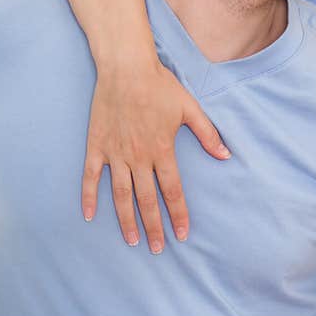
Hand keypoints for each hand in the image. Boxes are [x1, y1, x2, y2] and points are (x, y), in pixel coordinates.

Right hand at [82, 59, 229, 252]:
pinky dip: (89, 197)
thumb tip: (225, 155)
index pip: (172, 191)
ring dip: (126, 220)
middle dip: (153, 227)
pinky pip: (91, 176)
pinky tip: (89, 215)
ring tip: (131, 240)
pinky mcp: (97, 145)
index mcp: (162, 150)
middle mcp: (139, 157)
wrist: (126, 67)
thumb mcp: (190, 108)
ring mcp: (116, 153)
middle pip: (147, 200)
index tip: (182, 234)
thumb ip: (207, 134)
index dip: (179, 214)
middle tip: (158, 248)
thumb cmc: (160, 85)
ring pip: (120, 195)